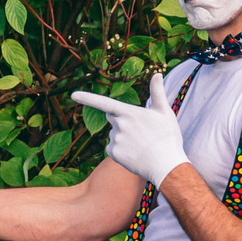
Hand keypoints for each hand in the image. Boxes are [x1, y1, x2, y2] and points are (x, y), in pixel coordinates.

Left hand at [73, 78, 190, 187]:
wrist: (166, 166)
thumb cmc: (168, 137)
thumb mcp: (164, 112)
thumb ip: (157, 92)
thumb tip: (157, 74)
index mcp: (129, 113)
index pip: (104, 103)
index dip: (87, 98)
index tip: (73, 95)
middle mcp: (119, 125)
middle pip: (112, 117)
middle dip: (120, 119)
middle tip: (140, 130)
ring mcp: (115, 140)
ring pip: (114, 134)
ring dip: (123, 137)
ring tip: (141, 144)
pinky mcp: (113, 154)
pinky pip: (111, 148)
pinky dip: (120, 150)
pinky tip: (134, 154)